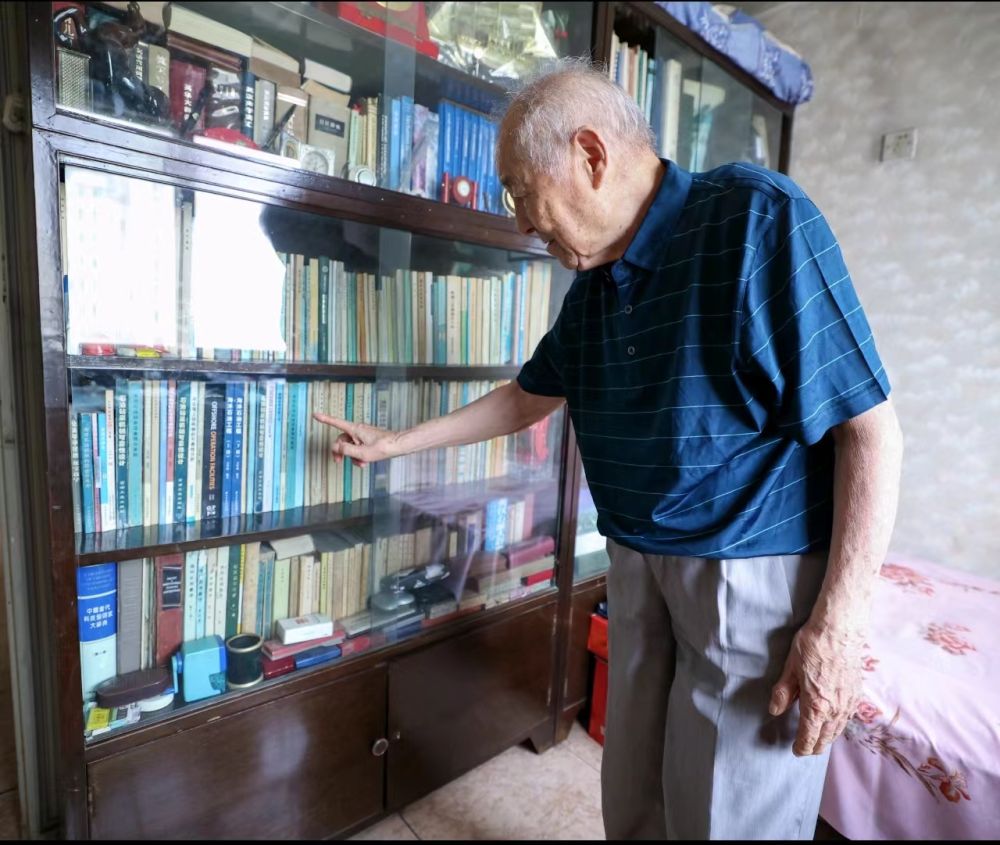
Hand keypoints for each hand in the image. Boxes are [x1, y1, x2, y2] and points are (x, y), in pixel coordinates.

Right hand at [313, 413, 398, 467]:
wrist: (399, 445)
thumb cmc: (383, 447)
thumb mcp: (362, 453)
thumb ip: (346, 450)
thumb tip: (335, 447)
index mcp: (355, 430)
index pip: (336, 423)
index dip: (325, 419)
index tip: (315, 414)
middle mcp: (358, 430)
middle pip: (342, 439)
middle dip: (340, 451)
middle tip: (338, 461)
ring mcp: (363, 434)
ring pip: (351, 445)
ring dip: (352, 455)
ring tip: (361, 463)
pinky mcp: (368, 439)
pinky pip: (358, 447)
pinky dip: (359, 455)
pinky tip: (365, 462)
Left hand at [769, 621, 864, 755]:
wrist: (840, 631)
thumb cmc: (813, 647)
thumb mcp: (790, 669)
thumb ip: (783, 693)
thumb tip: (775, 710)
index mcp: (816, 706)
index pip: (808, 737)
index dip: (801, 747)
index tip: (796, 751)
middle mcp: (835, 710)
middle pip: (825, 738)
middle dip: (814, 746)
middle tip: (805, 748)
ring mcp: (849, 703)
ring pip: (838, 730)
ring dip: (828, 738)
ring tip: (819, 740)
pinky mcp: (857, 694)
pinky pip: (847, 718)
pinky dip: (839, 726)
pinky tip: (835, 722)